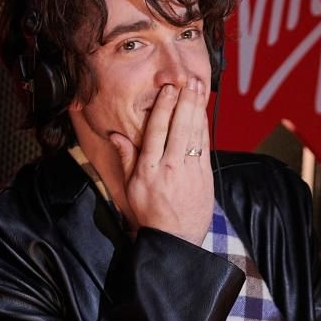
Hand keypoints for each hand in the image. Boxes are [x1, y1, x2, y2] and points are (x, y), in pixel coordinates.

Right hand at [109, 78, 212, 244]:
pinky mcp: (204, 176)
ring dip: (198, 109)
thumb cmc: (149, 213)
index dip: (164, 108)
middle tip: (189, 80)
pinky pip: (205, 146)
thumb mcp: (129, 188)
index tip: (168, 89)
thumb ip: (126, 158)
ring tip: (199, 88)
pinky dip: (204, 127)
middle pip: (179, 127)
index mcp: (148, 169)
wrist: (174, 240)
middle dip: (185, 101)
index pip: (156, 131)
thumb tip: (116, 135)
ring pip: (195, 134)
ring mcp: (190, 172)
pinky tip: (203, 112)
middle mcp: (170, 168)